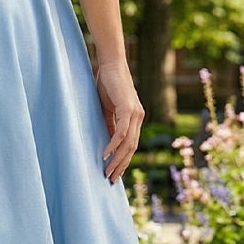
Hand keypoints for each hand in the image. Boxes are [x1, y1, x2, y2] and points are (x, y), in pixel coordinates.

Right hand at [95, 58, 144, 182]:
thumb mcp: (107, 109)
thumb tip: (108, 144)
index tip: (115, 174)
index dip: (124, 160)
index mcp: (135, 118)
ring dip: (117, 160)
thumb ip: (110, 125)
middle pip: (132, 148)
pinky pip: (121, 132)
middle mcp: (138, 118)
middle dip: (121, 165)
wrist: (111, 64)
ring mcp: (135, 114)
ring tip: (107, 171)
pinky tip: (105, 154)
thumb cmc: (107, 84)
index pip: (131, 145)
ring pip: (128, 144)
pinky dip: (113, 145)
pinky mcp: (128, 109)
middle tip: (111, 179)